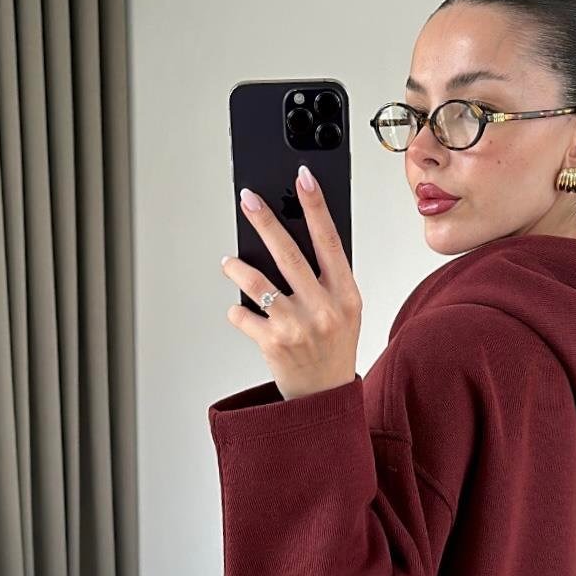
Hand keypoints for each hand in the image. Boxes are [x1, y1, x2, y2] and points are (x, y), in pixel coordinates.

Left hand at [221, 167, 361, 400]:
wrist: (324, 397)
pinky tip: (242, 313)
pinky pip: (242, 315)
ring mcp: (297, 327)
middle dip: (265, 222)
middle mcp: (324, 309)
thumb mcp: (346, 310)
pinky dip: (237, 311)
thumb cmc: (333, 348)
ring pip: (257, 283)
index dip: (316, 206)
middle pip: (288, 254)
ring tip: (229, 262)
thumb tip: (293, 236)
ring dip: (237, 268)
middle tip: (248, 199)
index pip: (329, 241)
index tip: (303, 178)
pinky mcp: (273, 344)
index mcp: (346, 295)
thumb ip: (327, 278)